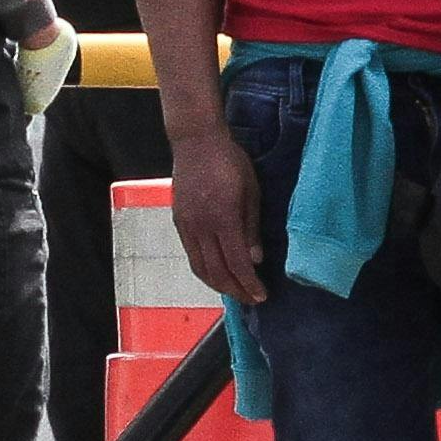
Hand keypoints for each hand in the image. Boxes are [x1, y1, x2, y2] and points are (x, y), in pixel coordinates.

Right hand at [168, 129, 266, 304]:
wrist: (196, 141)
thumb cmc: (229, 161)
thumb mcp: (251, 192)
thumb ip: (251, 227)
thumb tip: (255, 259)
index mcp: (223, 218)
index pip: (237, 263)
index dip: (249, 284)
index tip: (261, 296)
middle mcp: (201, 226)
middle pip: (216, 272)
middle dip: (235, 290)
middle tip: (250, 299)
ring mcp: (186, 225)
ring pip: (200, 267)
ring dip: (218, 285)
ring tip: (234, 290)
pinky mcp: (179, 222)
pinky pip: (191, 255)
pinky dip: (204, 269)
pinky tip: (216, 272)